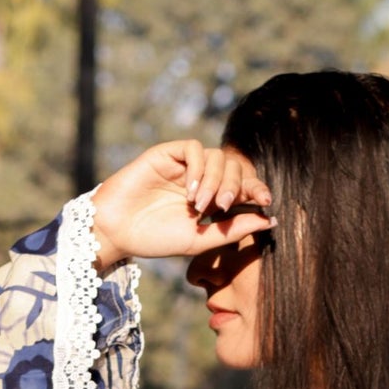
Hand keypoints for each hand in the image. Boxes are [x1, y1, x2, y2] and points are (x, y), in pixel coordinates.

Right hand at [89, 141, 273, 269]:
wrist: (117, 232)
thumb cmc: (156, 239)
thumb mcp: (200, 240)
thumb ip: (234, 229)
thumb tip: (271, 219)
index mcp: (212, 199)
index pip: (243, 184)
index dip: (257, 189)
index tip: (265, 202)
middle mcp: (201, 179)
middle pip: (233, 167)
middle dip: (235, 185)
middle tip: (222, 207)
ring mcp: (184, 165)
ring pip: (216, 156)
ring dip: (215, 180)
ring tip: (200, 205)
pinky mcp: (166, 153)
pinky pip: (194, 148)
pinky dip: (199, 167)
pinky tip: (190, 191)